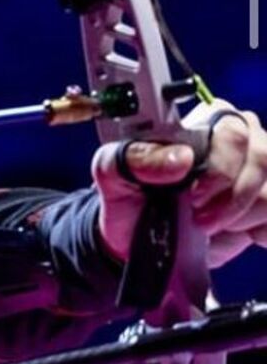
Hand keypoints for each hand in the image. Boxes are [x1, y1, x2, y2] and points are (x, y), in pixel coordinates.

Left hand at [93, 101, 266, 267]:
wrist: (134, 240)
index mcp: (201, 123)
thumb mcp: (112, 173)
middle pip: (262, 157)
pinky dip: (256, 230)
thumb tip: (180, 157)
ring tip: (208, 224)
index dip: (220, 166)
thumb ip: (135, 157)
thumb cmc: (127, 198)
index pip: (233, 129)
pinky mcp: (264, 201)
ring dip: (238, 217)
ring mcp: (255, 171)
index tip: (194, 195)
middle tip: (198, 216)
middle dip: (230, 197)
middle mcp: (236, 140)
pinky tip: (232, 231)